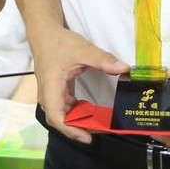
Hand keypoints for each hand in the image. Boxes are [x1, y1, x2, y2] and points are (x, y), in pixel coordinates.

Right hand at [30, 25, 127, 143]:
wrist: (43, 32)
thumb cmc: (59, 41)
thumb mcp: (83, 50)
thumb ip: (104, 60)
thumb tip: (125, 69)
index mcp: (51, 87)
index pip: (56, 117)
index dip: (71, 130)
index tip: (87, 137)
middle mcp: (47, 94)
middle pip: (58, 119)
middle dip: (77, 128)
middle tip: (97, 131)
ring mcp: (50, 92)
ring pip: (60, 114)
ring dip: (76, 120)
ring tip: (96, 123)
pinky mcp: (54, 89)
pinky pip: (63, 106)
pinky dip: (75, 111)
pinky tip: (88, 110)